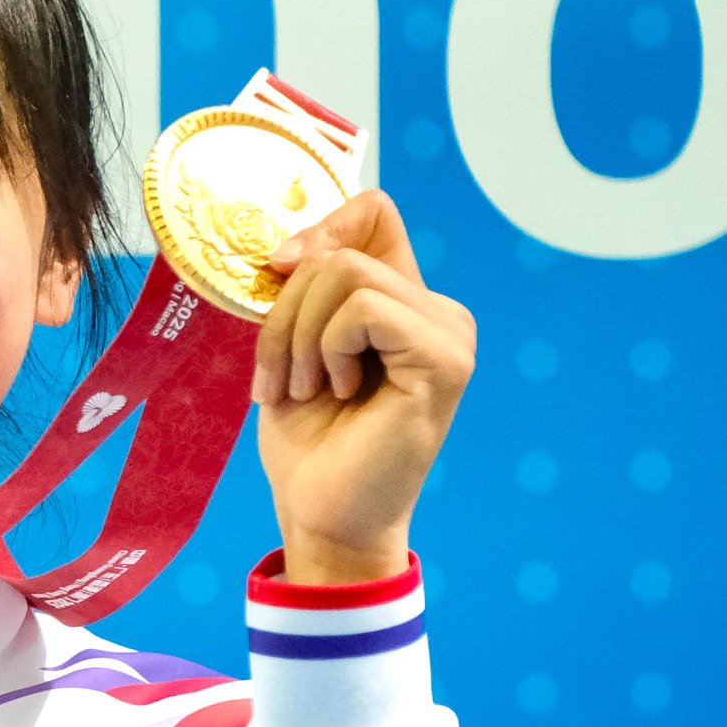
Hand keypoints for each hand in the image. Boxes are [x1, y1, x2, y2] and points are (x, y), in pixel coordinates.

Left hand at [251, 188, 475, 586]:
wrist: (322, 513)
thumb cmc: (309, 441)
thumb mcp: (289, 348)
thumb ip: (300, 291)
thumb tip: (286, 248)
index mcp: (404, 301)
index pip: (373, 212)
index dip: (319, 229)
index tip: (277, 273)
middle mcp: (437, 310)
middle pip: (340, 252)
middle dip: (283, 314)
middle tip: (280, 378)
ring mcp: (450, 333)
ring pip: (345, 275)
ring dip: (296, 337)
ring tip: (304, 390)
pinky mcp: (446, 359)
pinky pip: (364, 310)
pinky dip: (325, 350)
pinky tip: (334, 393)